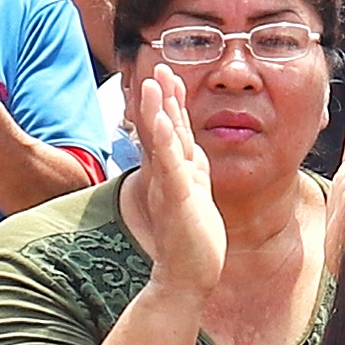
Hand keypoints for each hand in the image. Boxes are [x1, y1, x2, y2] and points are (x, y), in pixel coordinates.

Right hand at [119, 62, 226, 301]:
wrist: (185, 277)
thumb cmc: (192, 240)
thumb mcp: (194, 197)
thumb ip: (191, 173)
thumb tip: (194, 153)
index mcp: (173, 173)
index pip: (168, 132)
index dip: (167, 103)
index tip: (166, 75)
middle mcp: (166, 176)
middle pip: (160, 129)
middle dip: (159, 97)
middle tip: (156, 67)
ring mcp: (170, 186)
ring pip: (162, 142)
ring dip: (156, 111)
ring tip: (151, 83)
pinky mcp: (177, 199)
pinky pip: (170, 166)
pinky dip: (165, 142)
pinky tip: (162, 121)